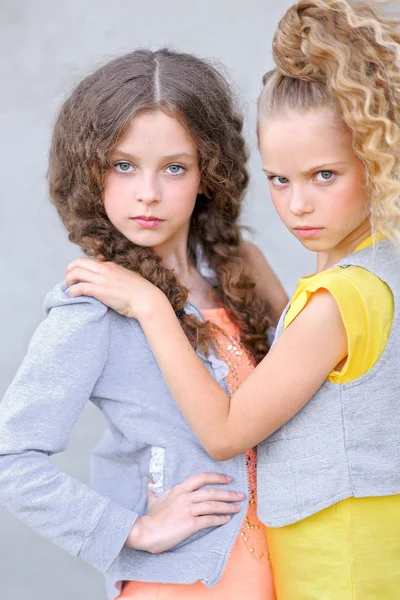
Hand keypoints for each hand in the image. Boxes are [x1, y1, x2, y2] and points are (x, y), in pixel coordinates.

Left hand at [65, 257, 164, 319]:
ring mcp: (102, 279)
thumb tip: (113, 277)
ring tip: (67, 288)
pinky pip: (79, 287)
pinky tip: (71, 296)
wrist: (147, 299)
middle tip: (68, 280)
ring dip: (68, 280)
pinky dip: (72, 291)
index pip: (89, 261)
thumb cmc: (141, 292)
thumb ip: (119, 275)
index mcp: (111, 266)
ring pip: (76, 273)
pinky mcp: (100, 290)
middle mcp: (105, 269)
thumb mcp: (129, 277)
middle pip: (78, 263)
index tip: (78, 276)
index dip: (80, 267)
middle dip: (69, 270)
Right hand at [125, 472, 243, 553]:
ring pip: (213, 505)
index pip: (202, 478)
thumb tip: (149, 480)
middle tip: (240, 495)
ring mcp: (188, 510)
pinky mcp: (190, 524)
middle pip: (212, 492)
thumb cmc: (150, 517)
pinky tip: (227, 519)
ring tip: (237, 507)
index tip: (228, 479)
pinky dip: (220, 519)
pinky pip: (209, 519)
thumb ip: (154, 488)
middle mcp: (186, 497)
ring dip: (228, 506)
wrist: (145, 532)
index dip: (217, 477)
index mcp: (179, 489)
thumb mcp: (153, 498)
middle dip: (228, 493)